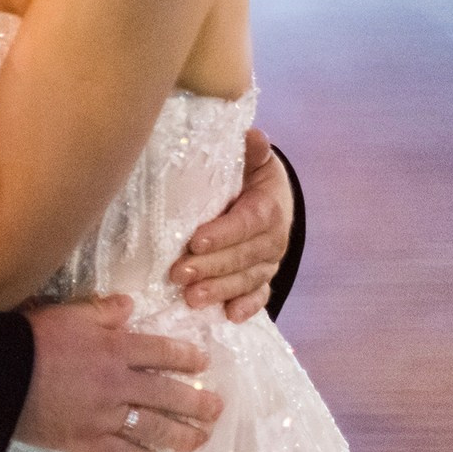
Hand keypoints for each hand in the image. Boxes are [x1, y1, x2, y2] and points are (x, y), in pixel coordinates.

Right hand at [16, 297, 220, 451]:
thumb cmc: (31, 339)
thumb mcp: (67, 313)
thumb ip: (102, 311)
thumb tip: (129, 306)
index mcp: (115, 349)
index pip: (162, 353)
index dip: (187, 358)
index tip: (204, 363)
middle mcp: (118, 384)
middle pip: (169, 395)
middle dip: (197, 403)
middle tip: (217, 408)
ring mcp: (105, 417)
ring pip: (154, 429)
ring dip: (182, 435)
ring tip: (200, 440)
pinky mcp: (88, 442)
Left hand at [169, 128, 293, 322]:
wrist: (270, 195)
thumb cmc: (250, 174)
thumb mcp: (253, 159)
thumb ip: (252, 150)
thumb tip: (253, 134)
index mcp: (269, 207)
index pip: (247, 222)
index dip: (224, 234)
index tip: (195, 241)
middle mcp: (273, 238)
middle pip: (244, 256)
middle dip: (212, 267)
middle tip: (179, 274)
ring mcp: (269, 262)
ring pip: (248, 280)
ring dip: (221, 291)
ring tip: (192, 299)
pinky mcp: (262, 277)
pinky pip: (259, 296)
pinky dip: (247, 307)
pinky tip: (230, 316)